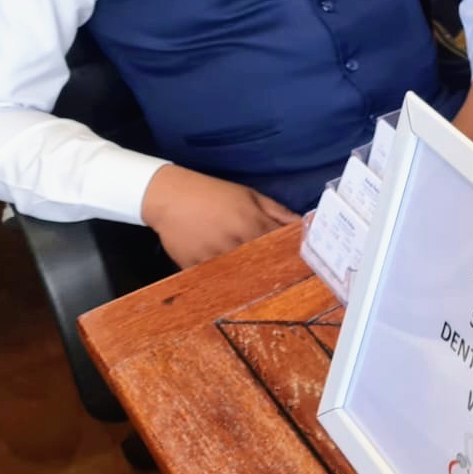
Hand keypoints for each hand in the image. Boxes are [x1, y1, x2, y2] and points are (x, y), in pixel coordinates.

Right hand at [140, 164, 298, 267]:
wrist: (169, 196)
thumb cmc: (213, 193)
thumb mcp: (249, 195)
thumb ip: (277, 211)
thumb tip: (303, 224)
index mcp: (251, 222)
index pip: (280, 246)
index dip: (289, 254)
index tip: (297, 262)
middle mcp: (234, 242)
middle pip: (262, 264)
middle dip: (270, 269)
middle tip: (278, 275)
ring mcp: (214, 257)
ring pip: (239, 276)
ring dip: (247, 278)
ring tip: (253, 280)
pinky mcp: (195, 268)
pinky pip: (214, 280)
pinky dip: (222, 280)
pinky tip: (226, 279)